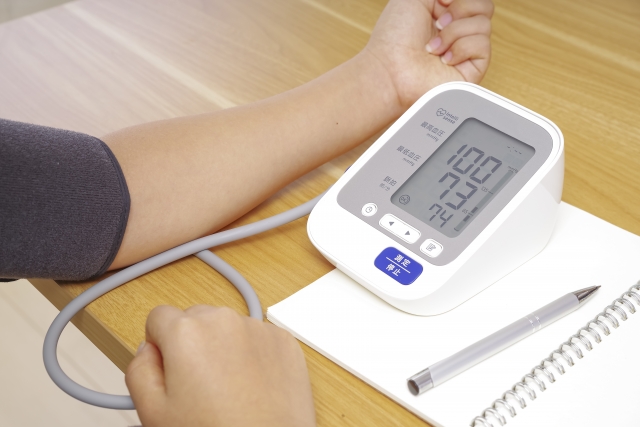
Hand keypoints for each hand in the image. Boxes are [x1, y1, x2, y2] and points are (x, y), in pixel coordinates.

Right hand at [125, 306, 315, 426]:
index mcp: (186, 332)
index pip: (159, 317)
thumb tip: (148, 351)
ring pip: (227, 328)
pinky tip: (250, 386)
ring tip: (228, 390)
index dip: (159, 345)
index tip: (168, 367)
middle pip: (195, 318)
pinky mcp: (283, 341)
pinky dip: (252, 355)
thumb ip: (139, 370)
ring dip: (223, 348)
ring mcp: (258, 328)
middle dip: (192, 344)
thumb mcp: (153, 411)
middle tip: (198, 385)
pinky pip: (257, 338)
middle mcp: (224, 321)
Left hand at [363, 0, 493, 108]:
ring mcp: (465, 52)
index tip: (439, 2)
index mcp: (445, 13)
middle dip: (461, 9)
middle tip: (437, 23)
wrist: (389, 69)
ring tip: (433, 47)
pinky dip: (460, 48)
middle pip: (485, 8)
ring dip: (453, 32)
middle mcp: (456, 32)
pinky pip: (483, 46)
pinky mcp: (471, 70)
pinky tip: (443, 59)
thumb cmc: (394, 37)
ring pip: (484, 25)